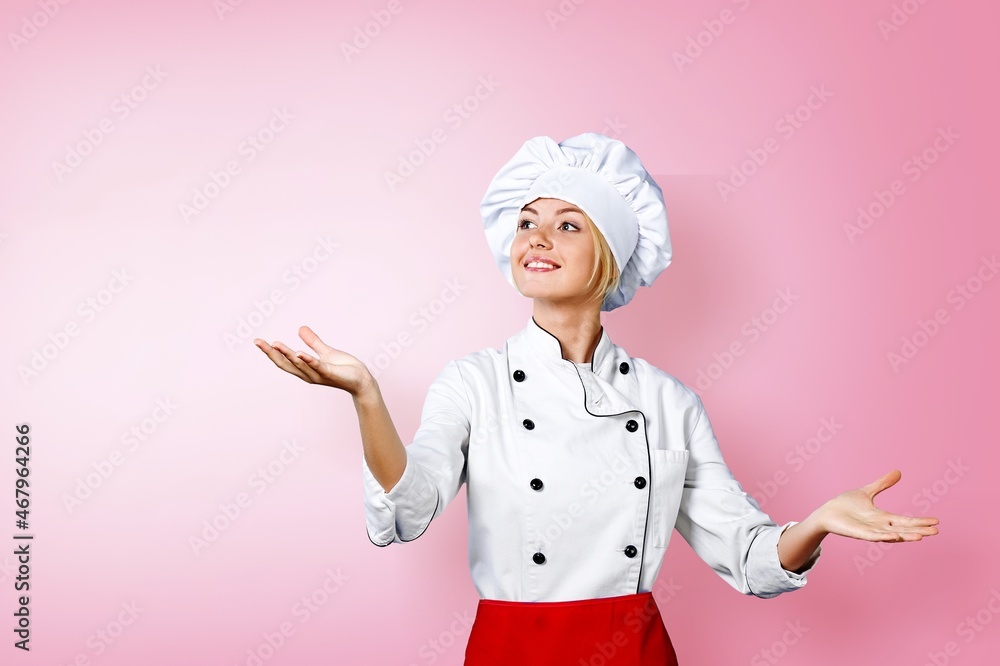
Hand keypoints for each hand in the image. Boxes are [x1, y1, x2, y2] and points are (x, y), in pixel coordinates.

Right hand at [255, 326, 373, 396]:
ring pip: (299, 364)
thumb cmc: (344, 368)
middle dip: (271, 353)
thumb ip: (313, 342)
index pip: (284, 360)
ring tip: (275, 344)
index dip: (271, 351)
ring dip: (287, 354)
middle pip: (286, 363)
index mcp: (305, 368)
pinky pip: (317, 366)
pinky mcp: (330, 373)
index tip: (258, 341)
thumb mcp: (325, 352)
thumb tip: (300, 328)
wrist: (361, 380)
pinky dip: (308, 360)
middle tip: (258, 342)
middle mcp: (308, 374)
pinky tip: (299, 353)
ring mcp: (318, 374)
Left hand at [816, 470, 939, 542]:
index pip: (905, 520)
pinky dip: (884, 536)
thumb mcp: (867, 491)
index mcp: (883, 517)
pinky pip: (873, 536)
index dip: (920, 521)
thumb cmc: (846, 504)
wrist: (827, 512)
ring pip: (891, 534)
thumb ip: (883, 484)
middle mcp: (879, 525)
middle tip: (936, 531)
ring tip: (920, 536)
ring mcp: (869, 530)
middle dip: (919, 530)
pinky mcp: (858, 533)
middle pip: (903, 529)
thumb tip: (898, 472)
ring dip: (905, 536)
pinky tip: (894, 537)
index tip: (936, 522)